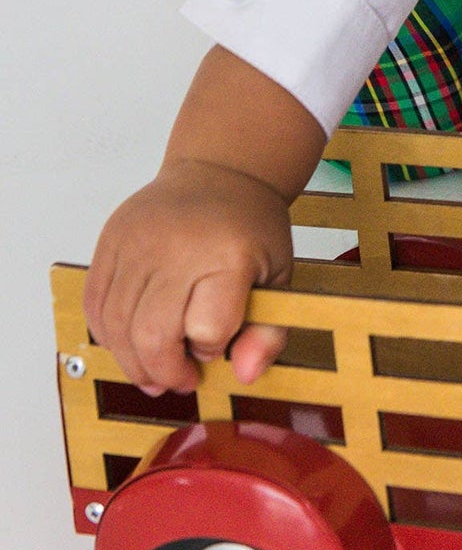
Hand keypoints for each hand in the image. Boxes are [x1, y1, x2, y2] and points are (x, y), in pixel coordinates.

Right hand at [84, 158, 293, 393]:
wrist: (221, 171)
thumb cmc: (249, 226)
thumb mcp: (279, 276)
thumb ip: (269, 330)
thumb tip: (247, 374)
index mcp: (228, 255)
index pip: (208, 329)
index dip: (212, 350)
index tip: (217, 346)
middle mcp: (178, 246)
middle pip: (152, 334)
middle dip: (165, 371)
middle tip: (180, 378)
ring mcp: (138, 241)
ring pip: (117, 325)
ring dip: (132, 361)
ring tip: (153, 369)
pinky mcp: (111, 240)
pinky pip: (95, 303)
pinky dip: (108, 334)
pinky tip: (129, 342)